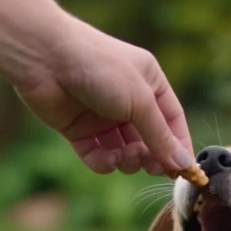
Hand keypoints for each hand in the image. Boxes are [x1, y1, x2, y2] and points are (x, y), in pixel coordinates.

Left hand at [13, 19, 194, 175]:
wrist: (45, 58)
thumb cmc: (99, 67)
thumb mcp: (140, 100)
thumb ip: (161, 135)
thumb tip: (184, 164)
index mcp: (149, 82)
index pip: (172, 121)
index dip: (179, 147)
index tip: (185, 172)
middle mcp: (127, 99)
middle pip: (149, 139)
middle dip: (152, 156)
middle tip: (153, 169)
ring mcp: (102, 116)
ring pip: (125, 151)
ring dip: (129, 160)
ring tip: (127, 157)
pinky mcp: (78, 130)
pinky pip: (98, 155)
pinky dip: (104, 162)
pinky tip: (106, 159)